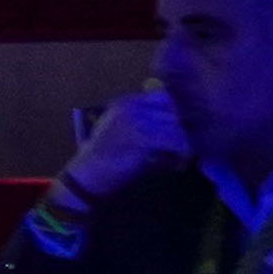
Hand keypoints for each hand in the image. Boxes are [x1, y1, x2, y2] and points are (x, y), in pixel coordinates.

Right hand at [61, 77, 188, 198]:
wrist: (86, 177)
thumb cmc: (104, 157)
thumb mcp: (122, 131)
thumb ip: (144, 121)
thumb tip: (176, 122)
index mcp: (126, 102)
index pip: (164, 97)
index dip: (177, 114)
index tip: (182, 132)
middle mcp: (131, 106)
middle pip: (174, 109)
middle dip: (184, 129)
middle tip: (186, 147)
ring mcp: (136, 120)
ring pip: (178, 126)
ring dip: (185, 144)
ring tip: (182, 158)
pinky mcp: (142, 138)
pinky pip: (175, 142)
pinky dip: (181, 155)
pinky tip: (177, 165)